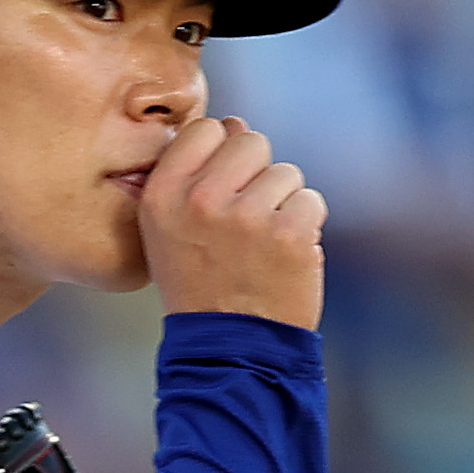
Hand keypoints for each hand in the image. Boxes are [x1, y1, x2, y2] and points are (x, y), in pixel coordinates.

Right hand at [141, 111, 325, 328]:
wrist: (229, 349)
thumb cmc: (201, 285)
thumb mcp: (168, 230)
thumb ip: (191, 174)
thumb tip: (234, 123)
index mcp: (163, 195)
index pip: (207, 128)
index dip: (220, 155)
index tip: (220, 191)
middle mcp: (200, 200)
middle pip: (251, 141)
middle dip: (256, 176)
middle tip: (244, 225)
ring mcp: (246, 216)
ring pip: (285, 172)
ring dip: (282, 205)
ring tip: (262, 247)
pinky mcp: (288, 232)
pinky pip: (311, 200)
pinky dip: (305, 227)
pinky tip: (283, 257)